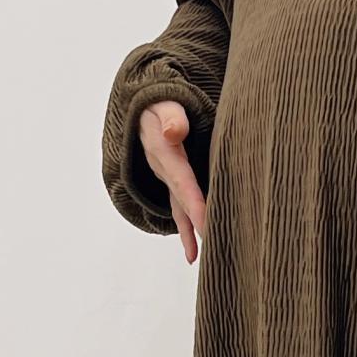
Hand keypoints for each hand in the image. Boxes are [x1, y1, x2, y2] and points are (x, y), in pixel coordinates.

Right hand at [137, 99, 207, 262]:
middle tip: (214, 246)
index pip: (182, 181)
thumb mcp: (163, 101)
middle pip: (182, 201)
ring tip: (196, 257)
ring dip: (189, 231)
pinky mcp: (173, 179)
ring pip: (179, 207)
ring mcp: (167, 176)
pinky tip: (194, 247)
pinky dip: (187, 225)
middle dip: (196, 224)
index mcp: (164, 152)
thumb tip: (176, 132)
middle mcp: (163, 169)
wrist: (143, 104)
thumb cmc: (159, 100)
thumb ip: (172, 115)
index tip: (207, 225)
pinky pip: (180, 205)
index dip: (195, 204)